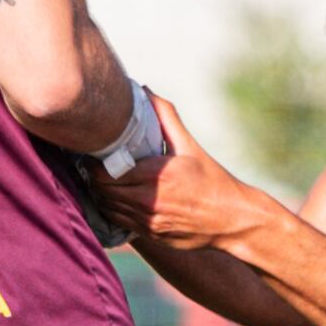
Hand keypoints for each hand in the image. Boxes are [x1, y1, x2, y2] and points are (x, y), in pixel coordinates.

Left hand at [98, 98, 273, 251]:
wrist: (232, 220)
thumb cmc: (213, 181)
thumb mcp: (190, 146)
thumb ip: (166, 117)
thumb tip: (145, 91)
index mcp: (156, 176)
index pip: (106, 172)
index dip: (93, 162)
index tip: (92, 150)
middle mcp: (148, 201)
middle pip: (102, 190)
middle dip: (93, 176)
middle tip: (92, 162)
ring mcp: (148, 221)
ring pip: (107, 206)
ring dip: (100, 192)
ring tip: (101, 178)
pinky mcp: (150, 235)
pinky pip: (119, 221)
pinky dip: (112, 207)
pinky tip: (115, 196)